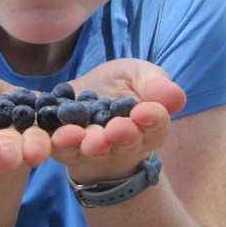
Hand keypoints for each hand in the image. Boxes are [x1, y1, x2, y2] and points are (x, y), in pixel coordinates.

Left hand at [51, 59, 186, 182]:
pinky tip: (49, 132)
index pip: (155, 128)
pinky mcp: (58, 147)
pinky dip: (49, 142)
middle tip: (115, 131)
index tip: (147, 112)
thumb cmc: (121, 86)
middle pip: (122, 145)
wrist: (85, 97)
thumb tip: (176, 98)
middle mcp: (119, 146)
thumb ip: (155, 84)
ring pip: (86, 151)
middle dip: (118, 138)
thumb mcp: (139, 75)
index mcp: (147, 129)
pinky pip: (53, 147)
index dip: (153, 121)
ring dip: (83, 145)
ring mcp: (87, 151)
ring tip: (78, 137)